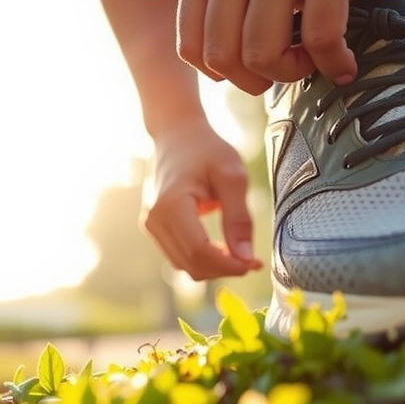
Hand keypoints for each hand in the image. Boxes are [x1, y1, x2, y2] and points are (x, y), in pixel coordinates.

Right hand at [142, 120, 263, 280]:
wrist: (176, 135)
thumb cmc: (207, 149)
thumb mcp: (232, 176)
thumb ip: (239, 217)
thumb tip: (246, 257)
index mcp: (171, 205)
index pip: (199, 252)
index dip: (228, 265)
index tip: (254, 264)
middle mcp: (154, 219)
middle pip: (191, 264)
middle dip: (224, 269)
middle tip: (253, 260)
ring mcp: (150, 225)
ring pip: (184, 265)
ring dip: (214, 267)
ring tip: (241, 254)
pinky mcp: (154, 228)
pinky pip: (179, 255)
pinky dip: (203, 260)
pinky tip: (224, 249)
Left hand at [175, 0, 404, 94]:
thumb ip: (224, 6)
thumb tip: (229, 76)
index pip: (194, 50)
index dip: (228, 76)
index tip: (258, 68)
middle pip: (226, 57)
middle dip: (260, 80)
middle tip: (290, 66)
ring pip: (265, 51)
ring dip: (294, 72)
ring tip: (315, 60)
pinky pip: (321, 36)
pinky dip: (334, 63)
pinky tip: (344, 63)